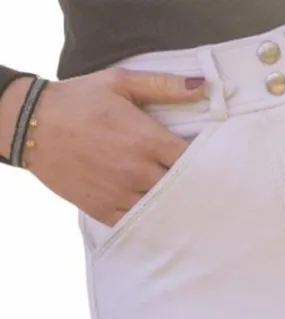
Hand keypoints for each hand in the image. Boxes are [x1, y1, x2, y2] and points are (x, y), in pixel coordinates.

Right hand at [0, 68, 208, 225]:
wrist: (30, 125)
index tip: (209, 163)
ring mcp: (122, 194)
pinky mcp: (105, 210)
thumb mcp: (120, 83)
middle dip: (192, 186)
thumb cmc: (78, 101)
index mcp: (147, 140)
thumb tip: (203, 87)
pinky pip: (139, 223)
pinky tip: (157, 214)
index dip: (205, 164)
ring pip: (163, 209)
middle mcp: (138, 171)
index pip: (193, 161)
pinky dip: (150, 219)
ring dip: (173, 205)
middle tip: (200, 186)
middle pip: (182, 189)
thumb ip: (164, 86)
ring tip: (182, 201)